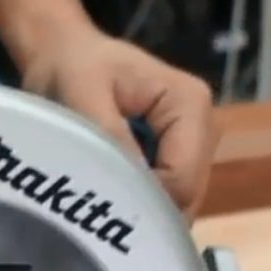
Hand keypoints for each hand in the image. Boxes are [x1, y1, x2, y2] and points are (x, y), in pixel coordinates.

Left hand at [17, 25, 217, 216]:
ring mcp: (193, 147)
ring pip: (176, 203)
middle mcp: (204, 128)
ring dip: (137, 209)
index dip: (143, 204)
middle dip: (142, 211)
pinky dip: (136, 204)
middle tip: (93, 214)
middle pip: (185, 196)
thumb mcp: (82, 93)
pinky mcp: (176, 159)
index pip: (181, 180)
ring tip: (96, 202)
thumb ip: (110, 136)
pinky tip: (106, 195)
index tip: (98, 207)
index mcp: (190, 104)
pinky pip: (163, 198)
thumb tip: (133, 188)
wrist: (66, 55)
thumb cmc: (73, 68)